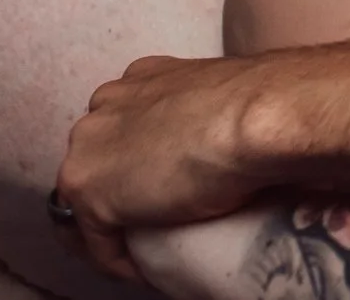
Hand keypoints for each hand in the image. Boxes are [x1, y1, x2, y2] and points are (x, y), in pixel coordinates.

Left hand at [55, 53, 279, 280]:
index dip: (139, 157)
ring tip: (147, 248)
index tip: (164, 183)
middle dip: (120, 188)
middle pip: (96, 158)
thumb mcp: (226, 100)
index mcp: (143, 77)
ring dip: (115, 226)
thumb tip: (236, 141)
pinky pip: (96, 241)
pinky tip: (145, 272)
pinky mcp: (89, 191)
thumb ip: (212, 113)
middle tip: (155, 216)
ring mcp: (90, 145)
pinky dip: (117, 261)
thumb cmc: (261, 106)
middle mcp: (108, 104)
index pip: (124, 124)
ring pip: (88, 200)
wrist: (256, 120)